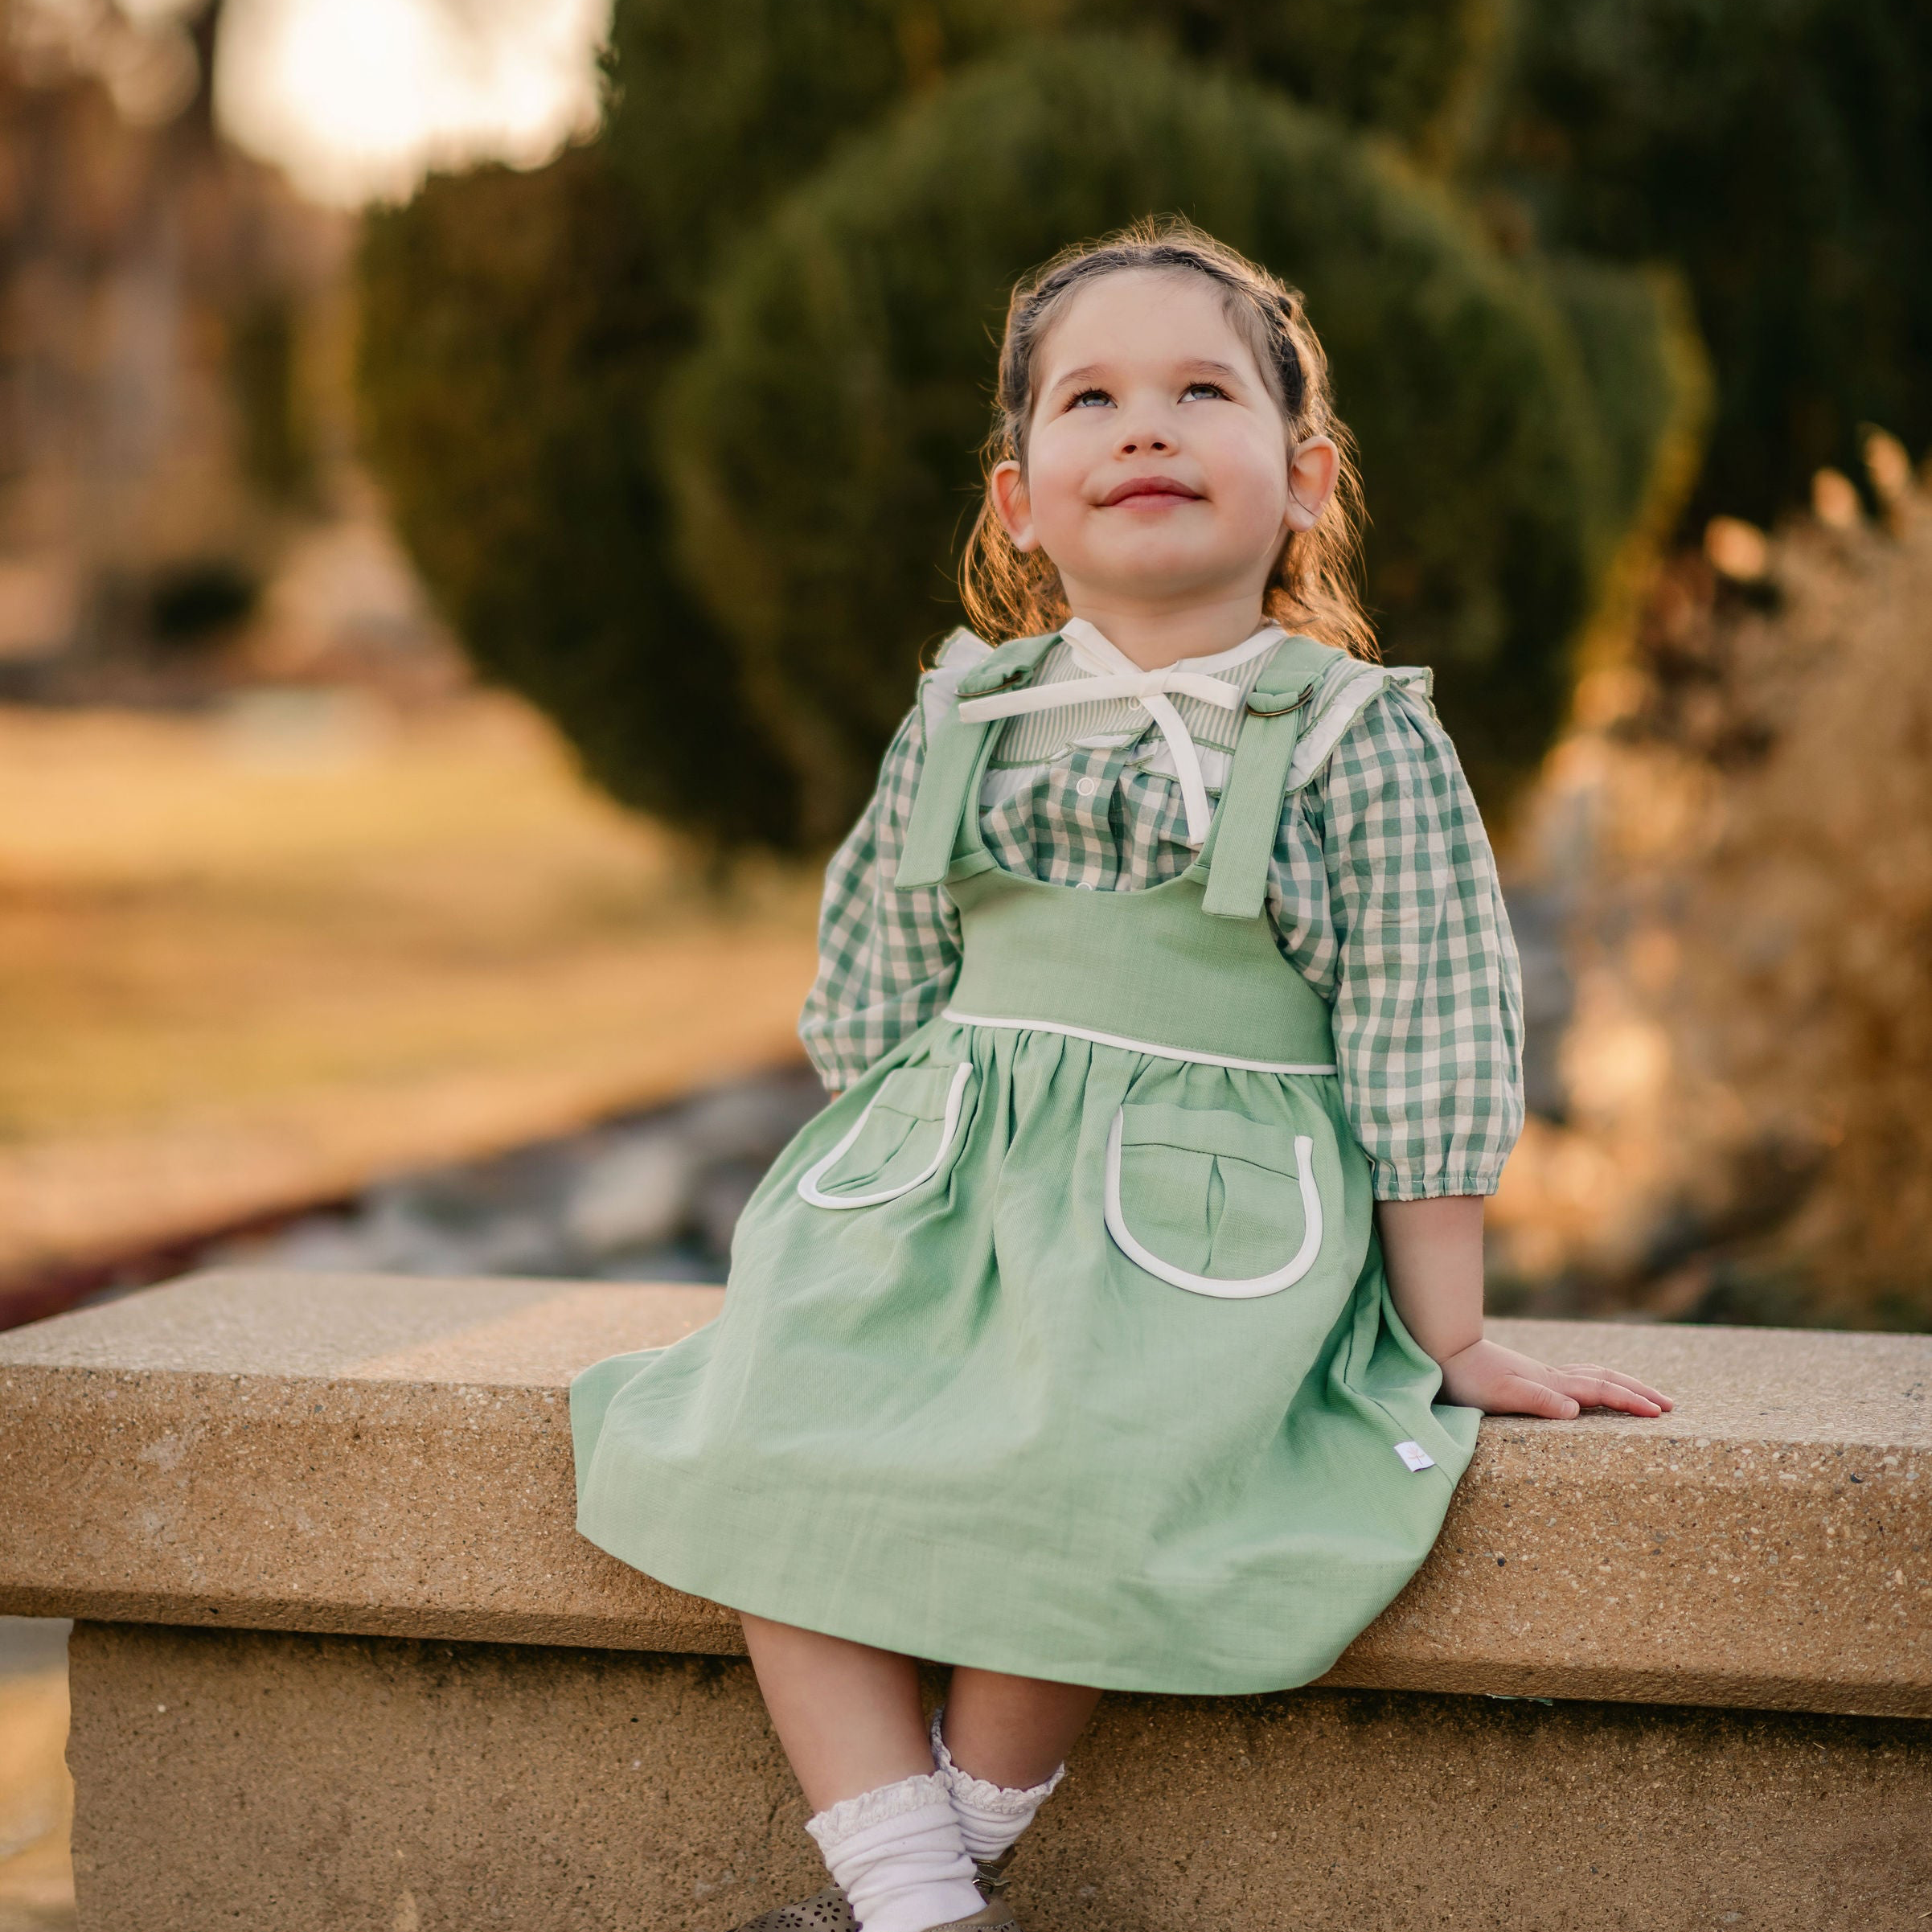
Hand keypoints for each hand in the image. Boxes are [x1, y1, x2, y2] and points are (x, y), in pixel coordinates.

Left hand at [1436, 1337, 1671, 1419]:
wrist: (1444, 1352)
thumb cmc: (1468, 1379)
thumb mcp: (1500, 1394)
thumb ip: (1536, 1400)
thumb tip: (1575, 1411)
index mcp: (1550, 1383)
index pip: (1601, 1392)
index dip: (1631, 1402)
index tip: (1660, 1412)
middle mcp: (1552, 1377)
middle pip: (1605, 1379)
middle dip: (1638, 1391)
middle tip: (1669, 1404)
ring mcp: (1542, 1375)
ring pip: (1593, 1376)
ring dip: (1622, 1384)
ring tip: (1643, 1395)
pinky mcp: (1531, 1377)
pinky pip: (1577, 1378)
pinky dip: (1598, 1382)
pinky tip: (1592, 1389)